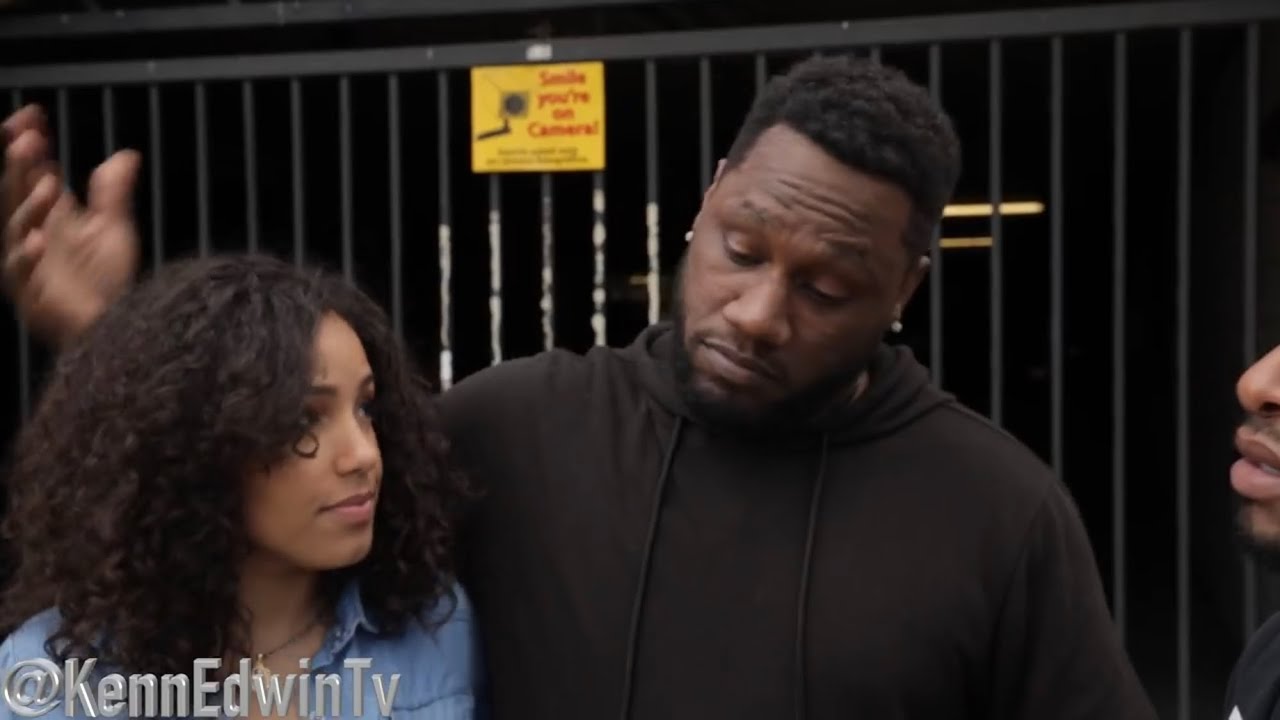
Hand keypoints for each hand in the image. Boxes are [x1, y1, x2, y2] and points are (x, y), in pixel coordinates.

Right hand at [3, 104, 140, 347]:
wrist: (115, 327)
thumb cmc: (111, 281)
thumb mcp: (115, 229)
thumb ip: (114, 193)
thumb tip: (127, 154)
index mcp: (52, 215)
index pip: (34, 171)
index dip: (31, 144)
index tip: (31, 114)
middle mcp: (34, 233)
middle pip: (17, 192)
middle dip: (19, 165)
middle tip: (26, 137)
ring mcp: (28, 263)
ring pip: (15, 227)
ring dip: (28, 204)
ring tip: (48, 186)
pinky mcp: (29, 293)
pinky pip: (20, 271)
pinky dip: (27, 255)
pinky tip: (40, 241)